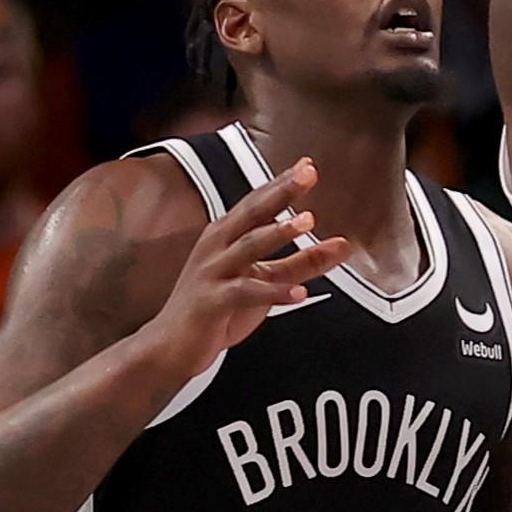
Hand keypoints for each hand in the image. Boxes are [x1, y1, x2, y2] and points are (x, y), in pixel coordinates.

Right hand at [135, 159, 351, 378]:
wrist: (170, 346)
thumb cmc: (215, 310)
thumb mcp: (265, 282)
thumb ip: (301, 263)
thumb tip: (340, 246)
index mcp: (226, 236)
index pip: (257, 202)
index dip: (282, 183)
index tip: (308, 165)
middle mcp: (217, 247)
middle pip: (252, 213)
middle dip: (281, 192)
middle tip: (308, 174)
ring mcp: (212, 272)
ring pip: (248, 247)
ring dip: (278, 233)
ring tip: (307, 222)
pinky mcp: (211, 301)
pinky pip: (245, 293)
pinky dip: (274, 292)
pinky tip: (299, 293)